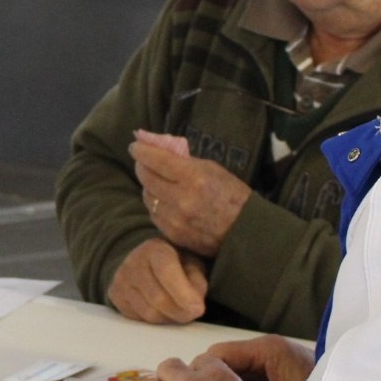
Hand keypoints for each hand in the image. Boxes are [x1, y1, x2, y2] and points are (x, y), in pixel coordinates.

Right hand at [108, 238, 208, 323]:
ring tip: (178, 311)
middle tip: (193, 314)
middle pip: (157, 298)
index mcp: (154, 248)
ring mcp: (121, 279)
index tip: (198, 309)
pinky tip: (163, 311)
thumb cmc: (177, 263)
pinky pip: (138, 319)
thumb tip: (194, 306)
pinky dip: (156, 320)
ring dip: (169, 318)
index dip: (183, 293)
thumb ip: (196, 281)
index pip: (166, 271)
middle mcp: (133, 262)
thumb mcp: (193, 264)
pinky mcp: (115, 296)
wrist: (148, 263)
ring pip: (149, 313)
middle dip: (180, 311)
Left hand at [130, 135, 250, 258]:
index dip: (142, 151)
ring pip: (147, 197)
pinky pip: (154, 215)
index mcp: (193, 177)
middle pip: (147, 178)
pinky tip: (161, 200)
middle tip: (142, 161)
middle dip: (141, 167)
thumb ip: (186, 162)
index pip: (157, 160)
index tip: (135, 146)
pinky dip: (154, 205)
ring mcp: (174, 219)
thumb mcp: (213, 169)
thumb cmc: (233, 195)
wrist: (245, 232)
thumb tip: (161, 152)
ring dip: (147, 186)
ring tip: (153, 180)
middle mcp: (180, 198)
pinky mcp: (172, 234)